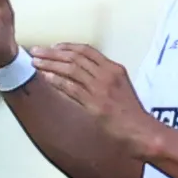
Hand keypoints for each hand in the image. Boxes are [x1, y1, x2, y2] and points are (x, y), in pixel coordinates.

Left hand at [33, 43, 157, 158]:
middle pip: (75, 56)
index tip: (53, 47)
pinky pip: (71, 87)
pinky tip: (45, 77)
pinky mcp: (95, 102)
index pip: (87, 50)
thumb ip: (104, 80)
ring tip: (35, 62)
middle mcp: (107, 74)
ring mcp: (101, 88)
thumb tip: (85, 77)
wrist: (142, 130)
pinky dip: (56, 80)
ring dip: (50, 64)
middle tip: (36, 51)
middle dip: (52, 52)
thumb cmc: (132, 114)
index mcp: (115, 69)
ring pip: (71, 69)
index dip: (67, 46)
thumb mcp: (121, 89)